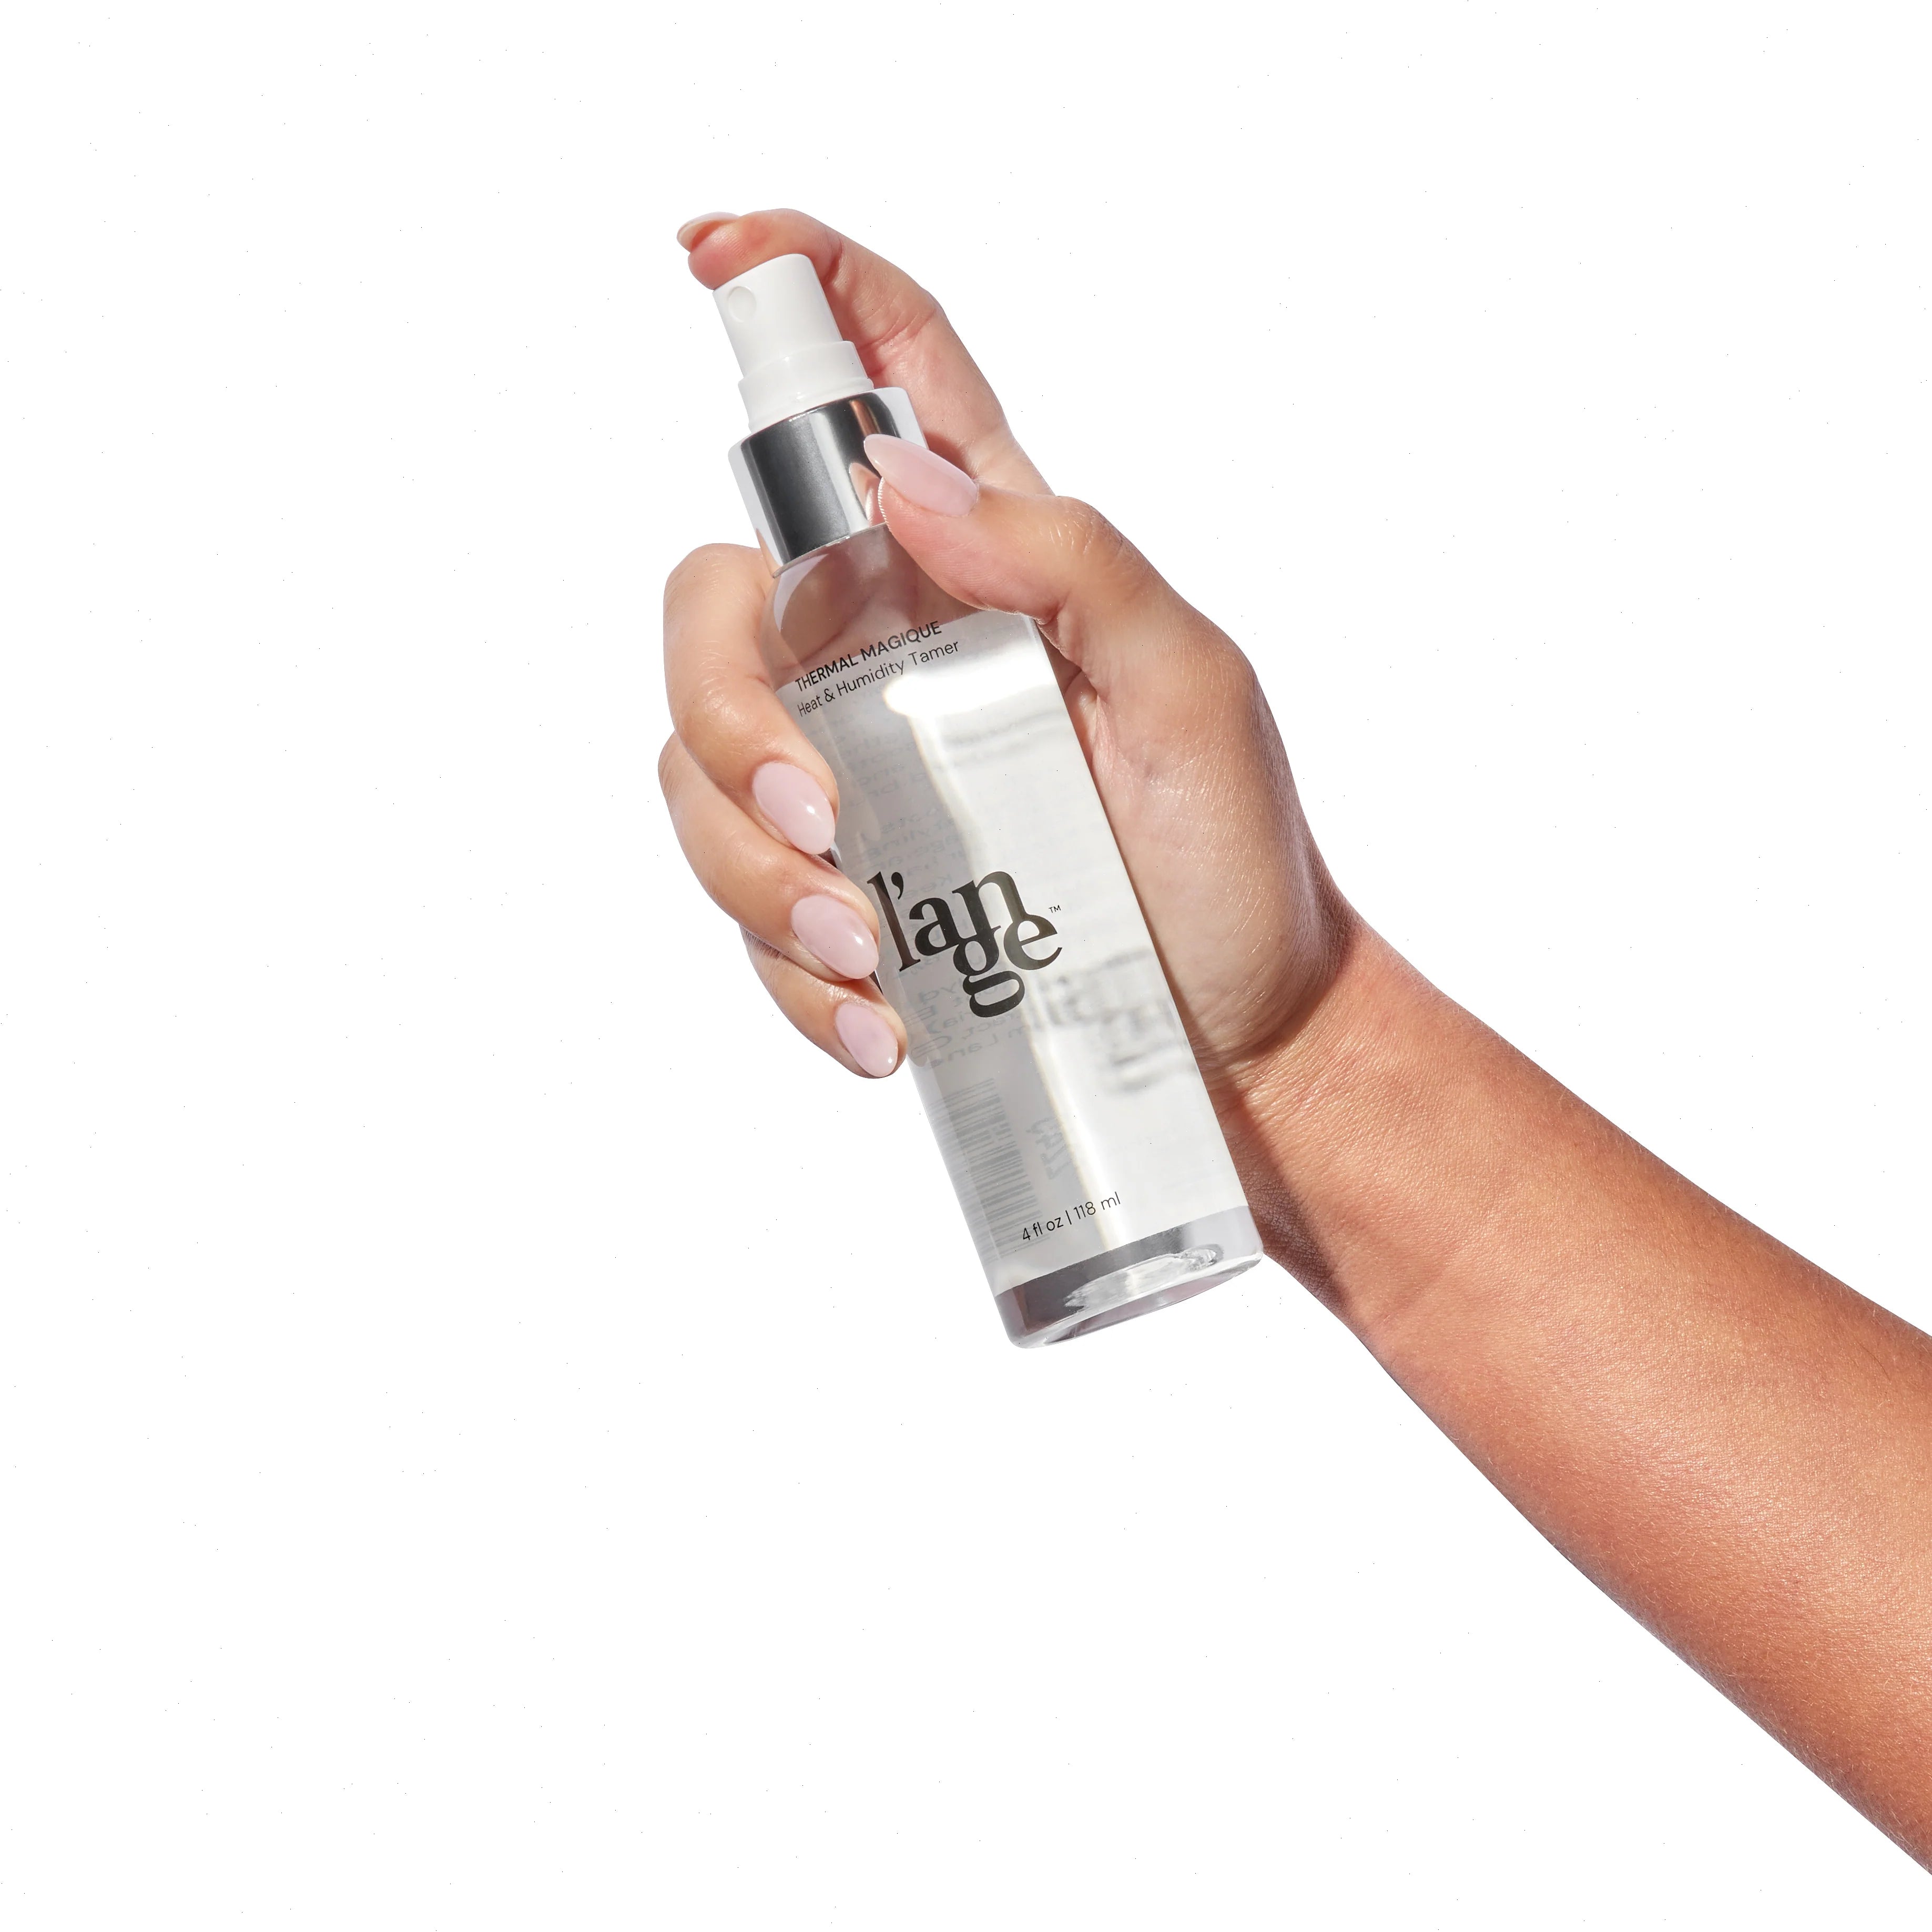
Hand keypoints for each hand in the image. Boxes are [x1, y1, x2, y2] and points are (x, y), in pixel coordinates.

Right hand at [660, 208, 1348, 1107]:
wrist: (1240, 1030)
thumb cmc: (1232, 848)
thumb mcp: (1191, 679)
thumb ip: (1065, 556)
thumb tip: (901, 480)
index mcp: (986, 562)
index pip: (882, 381)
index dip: (797, 288)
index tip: (712, 250)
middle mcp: (891, 650)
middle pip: (714, 604)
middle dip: (728, 711)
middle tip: (822, 816)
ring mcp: (855, 769)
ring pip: (696, 765)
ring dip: (754, 868)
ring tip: (872, 950)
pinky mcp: (840, 888)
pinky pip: (744, 910)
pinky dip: (795, 974)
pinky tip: (884, 1021)